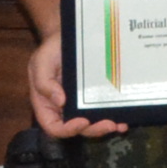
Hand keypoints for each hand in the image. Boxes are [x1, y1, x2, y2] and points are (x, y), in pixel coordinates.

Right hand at [22, 26, 127, 140]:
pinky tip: (125, 117)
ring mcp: (81, 104)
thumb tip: (59, 101)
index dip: (67, 130)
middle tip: (109, 124)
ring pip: (93, 123)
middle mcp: (65, 109)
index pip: (54, 127)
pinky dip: (115, 115)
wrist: (68, 37)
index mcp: (47, 105)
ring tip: (120, 125)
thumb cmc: (51, 50)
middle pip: (78, 129)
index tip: (82, 121)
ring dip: (107, 127)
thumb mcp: (41, 62)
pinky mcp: (96, 96)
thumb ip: (44, 82)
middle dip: (94, 130)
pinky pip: (104, 110)